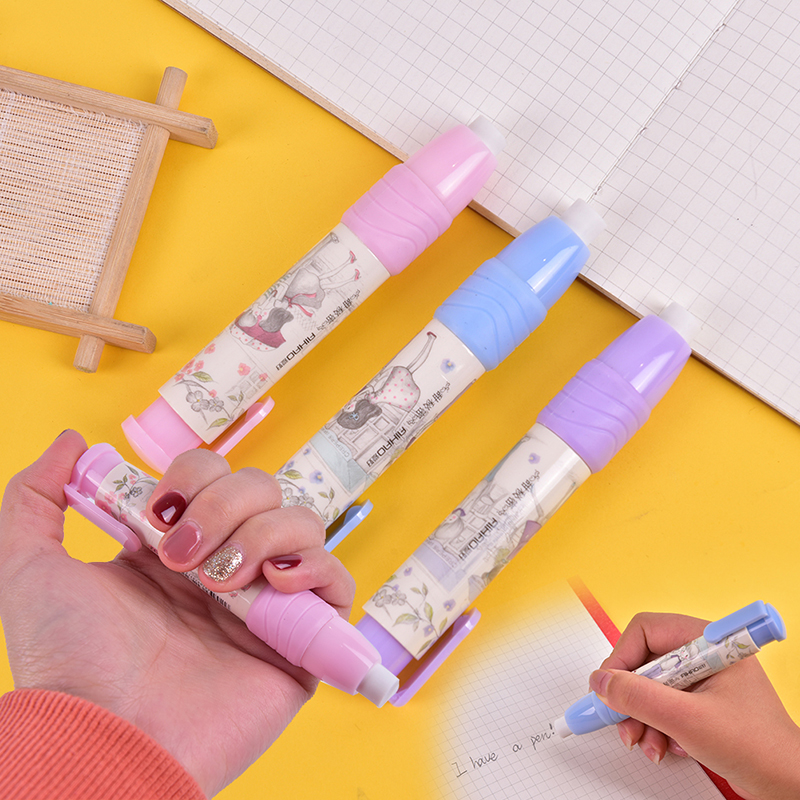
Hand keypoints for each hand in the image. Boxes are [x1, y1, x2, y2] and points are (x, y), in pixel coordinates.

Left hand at [0, 431, 354, 796]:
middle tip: (182, 558)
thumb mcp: (30, 567)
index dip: (194, 476)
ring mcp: (266, 601)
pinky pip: (338, 582)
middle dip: (224, 505)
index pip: (214, 473)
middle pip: (262, 488)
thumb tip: (72, 440)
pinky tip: (274, 585)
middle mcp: (226, 565)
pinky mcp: (300, 640)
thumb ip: (35, 496)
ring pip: (303, 523)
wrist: (105, 737)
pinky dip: (316, 567)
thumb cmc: (67, 660)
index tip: (158, 514)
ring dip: (262, 535)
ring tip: (219, 583)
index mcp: (177, 546)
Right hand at [590, 611, 799, 799]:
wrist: (788, 785)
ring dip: (641, 718)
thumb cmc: (755, 746)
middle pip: (643, 660)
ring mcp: (702, 678)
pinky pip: (663, 705)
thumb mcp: (686, 720)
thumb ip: (638, 697)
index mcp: (706, 641)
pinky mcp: (701, 702)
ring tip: (647, 745)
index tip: (608, 688)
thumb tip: (600, 682)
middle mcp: (702, 653)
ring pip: (649, 686)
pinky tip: (668, 748)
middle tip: (623, 723)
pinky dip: (657, 727)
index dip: (621, 658)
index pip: (645, 631)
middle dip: (630, 697)